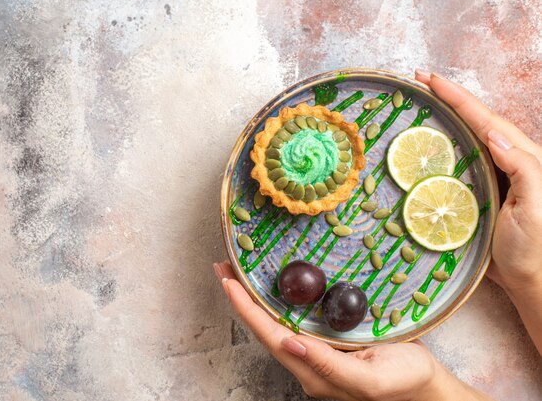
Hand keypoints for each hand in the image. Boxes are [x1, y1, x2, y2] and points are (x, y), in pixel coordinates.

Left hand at [213, 261, 489, 399]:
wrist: (426, 386)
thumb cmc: (403, 382)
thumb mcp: (369, 379)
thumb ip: (329, 367)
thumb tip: (290, 343)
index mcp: (313, 371)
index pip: (270, 335)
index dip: (246, 308)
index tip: (228, 281)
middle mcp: (308, 359)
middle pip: (266, 326)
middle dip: (242, 298)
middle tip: (225, 266)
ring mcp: (317, 349)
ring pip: (277, 320)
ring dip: (256, 296)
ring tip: (240, 271)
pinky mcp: (329, 339)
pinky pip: (297, 317)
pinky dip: (280, 298)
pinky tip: (277, 283)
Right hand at [415, 70, 541, 354]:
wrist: (533, 281)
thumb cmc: (535, 246)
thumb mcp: (534, 205)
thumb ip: (522, 167)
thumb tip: (491, 132)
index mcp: (521, 159)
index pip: (485, 120)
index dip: (457, 97)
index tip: (430, 79)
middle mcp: (505, 162)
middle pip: (475, 121)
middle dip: (449, 98)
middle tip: (420, 82)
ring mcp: (491, 177)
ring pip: (466, 139)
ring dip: (445, 118)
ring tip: (422, 103)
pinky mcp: (478, 194)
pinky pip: (459, 163)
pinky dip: (443, 148)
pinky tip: (427, 146)